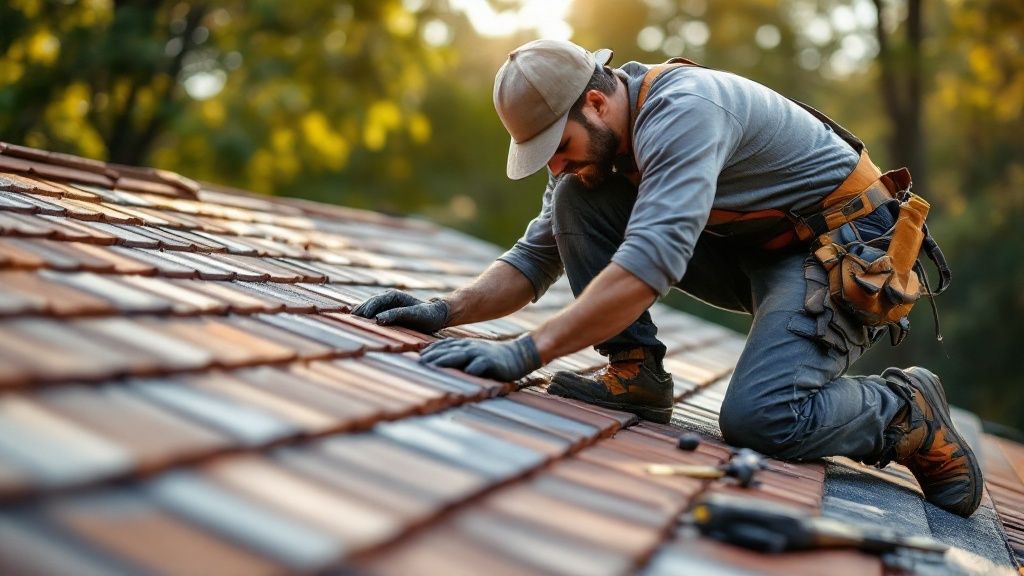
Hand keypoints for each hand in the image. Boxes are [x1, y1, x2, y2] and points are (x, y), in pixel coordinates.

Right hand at [351, 289, 449, 332]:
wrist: (436, 315)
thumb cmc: (427, 315)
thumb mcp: (414, 315)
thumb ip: (396, 315)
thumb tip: (378, 319)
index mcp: (394, 296)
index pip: (376, 301)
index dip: (367, 308)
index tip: (360, 317)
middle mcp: (388, 298)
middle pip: (369, 303)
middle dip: (360, 311)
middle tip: (349, 321)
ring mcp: (387, 305)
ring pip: (369, 308)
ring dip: (360, 315)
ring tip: (350, 323)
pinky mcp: (387, 313)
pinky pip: (373, 314)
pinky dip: (365, 318)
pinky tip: (357, 324)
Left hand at [419, 335, 541, 380]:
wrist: (518, 354)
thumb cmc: (493, 357)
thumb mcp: (474, 352)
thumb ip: (459, 354)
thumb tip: (439, 360)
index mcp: (464, 345)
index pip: (443, 346)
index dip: (430, 351)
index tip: (417, 358)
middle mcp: (469, 347)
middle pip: (447, 351)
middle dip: (432, 357)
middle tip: (418, 363)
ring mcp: (479, 354)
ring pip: (459, 356)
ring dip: (445, 360)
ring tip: (432, 366)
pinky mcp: (490, 363)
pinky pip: (479, 366)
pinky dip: (471, 369)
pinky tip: (463, 373)